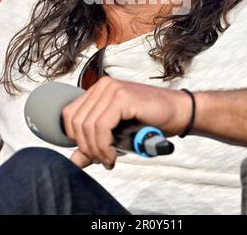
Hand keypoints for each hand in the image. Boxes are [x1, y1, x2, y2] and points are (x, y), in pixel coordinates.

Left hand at [62, 76, 191, 169]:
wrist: (177, 112)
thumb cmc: (149, 121)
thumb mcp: (117, 135)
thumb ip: (94, 144)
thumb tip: (73, 161)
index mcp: (98, 90)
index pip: (69, 115)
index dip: (75, 139)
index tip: (91, 153)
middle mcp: (102, 86)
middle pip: (76, 122)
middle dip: (86, 147)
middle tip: (102, 160)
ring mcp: (112, 89)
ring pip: (88, 126)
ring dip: (96, 150)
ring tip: (109, 160)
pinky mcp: (122, 97)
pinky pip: (101, 127)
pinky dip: (104, 146)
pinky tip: (113, 156)